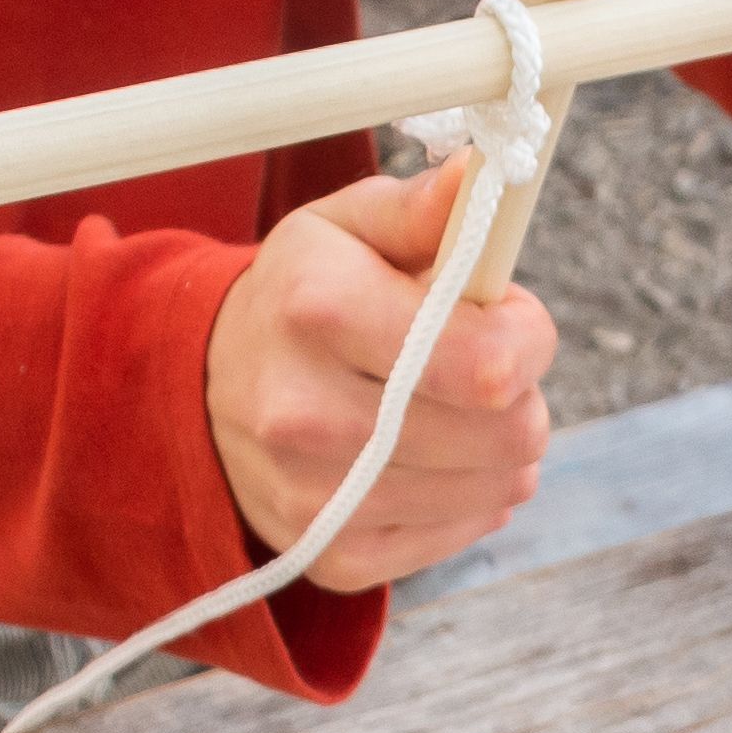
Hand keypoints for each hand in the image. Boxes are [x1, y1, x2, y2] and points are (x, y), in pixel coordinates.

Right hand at [203, 166, 559, 590]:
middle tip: (482, 370)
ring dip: (500, 450)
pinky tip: (432, 461)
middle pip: (506, 433)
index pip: (490, 364)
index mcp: (318, 309)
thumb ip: (423, 209)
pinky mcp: (333, 554)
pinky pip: (458, 534)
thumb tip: (487, 178)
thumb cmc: (301, 297)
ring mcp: (317, 496)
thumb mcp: (345, 228)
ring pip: (496, 489)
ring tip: (455, 413)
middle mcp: (307, 412)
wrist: (202, 392)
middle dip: (520, 395)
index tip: (510, 319)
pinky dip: (468, 499)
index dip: (529, 339)